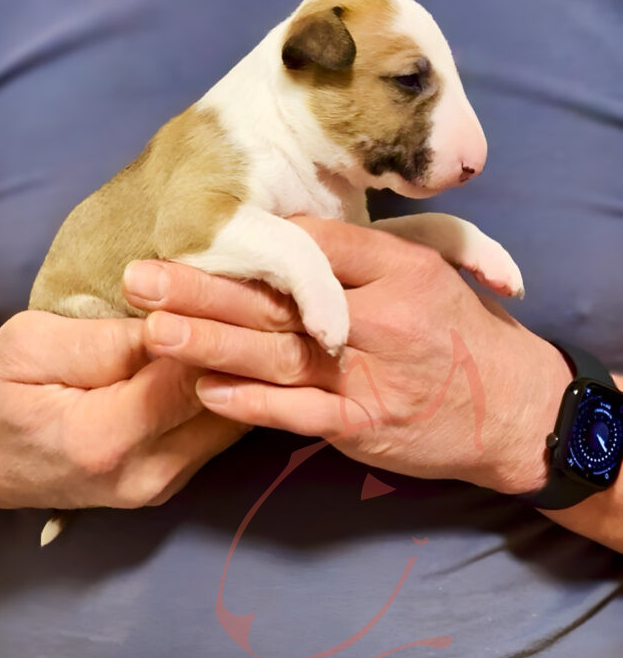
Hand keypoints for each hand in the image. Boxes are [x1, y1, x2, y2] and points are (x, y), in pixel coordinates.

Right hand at [0, 312, 247, 511]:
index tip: (225, 288)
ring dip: (242, 369)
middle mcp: (147, 474)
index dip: (213, 330)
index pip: (189, 378)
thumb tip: (176, 325)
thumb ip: (106, 341)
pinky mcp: (174, 482)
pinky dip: (231, 390)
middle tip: (250, 298)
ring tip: (244, 319)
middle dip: (241, 347)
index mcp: (104, 439)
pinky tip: (226, 352)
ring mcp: (164, 485)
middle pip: (228, 403)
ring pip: (236, 418)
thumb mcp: (32, 346)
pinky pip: (221, 430)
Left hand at [123, 218, 572, 495]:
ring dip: (213, 343)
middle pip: (282, 298)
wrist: (516, 411)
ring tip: (154, 330)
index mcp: (400, 268)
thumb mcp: (432, 273)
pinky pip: (298, 412)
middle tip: (141, 278)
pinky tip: (204, 390)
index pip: (317, 244)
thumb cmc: (465, 336)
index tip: (197, 235)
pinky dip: (251, 403)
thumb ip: (365, 256)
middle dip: (206, 288)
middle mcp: (382, 317)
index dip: (254, 242)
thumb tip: (293, 232)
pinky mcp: (364, 425)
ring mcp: (371, 375)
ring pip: (280, 354)